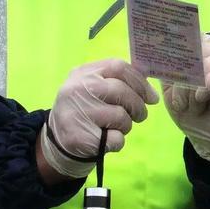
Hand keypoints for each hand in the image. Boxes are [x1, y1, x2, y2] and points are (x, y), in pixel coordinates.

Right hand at [38, 59, 158, 180]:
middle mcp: (76, 90)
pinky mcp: (80, 138)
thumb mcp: (93, 88)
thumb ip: (118, 81)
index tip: (151, 97)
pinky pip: (116, 138)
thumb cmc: (85, 110)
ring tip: (115, 127)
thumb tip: (150, 91)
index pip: (118, 67)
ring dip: (126, 125)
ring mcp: (76, 113)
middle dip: (138, 106)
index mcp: (83, 73)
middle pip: (121, 91)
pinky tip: (106, 140)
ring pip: (120, 116)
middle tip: (140, 116)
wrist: (58, 141)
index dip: (140, 82)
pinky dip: (118, 141)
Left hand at [162, 35, 209, 167]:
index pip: (183, 38)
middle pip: (189, 53)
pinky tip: (203, 100)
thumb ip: (169, 70)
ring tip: (196, 106)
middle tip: (182, 103)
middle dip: (179, 82)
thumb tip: (160, 50)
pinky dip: (205, 89)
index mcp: (201, 50)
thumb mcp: (174, 91)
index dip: (171, 51)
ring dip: (191, 91)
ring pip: (202, 65)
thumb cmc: (196, 115)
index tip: (161, 68)